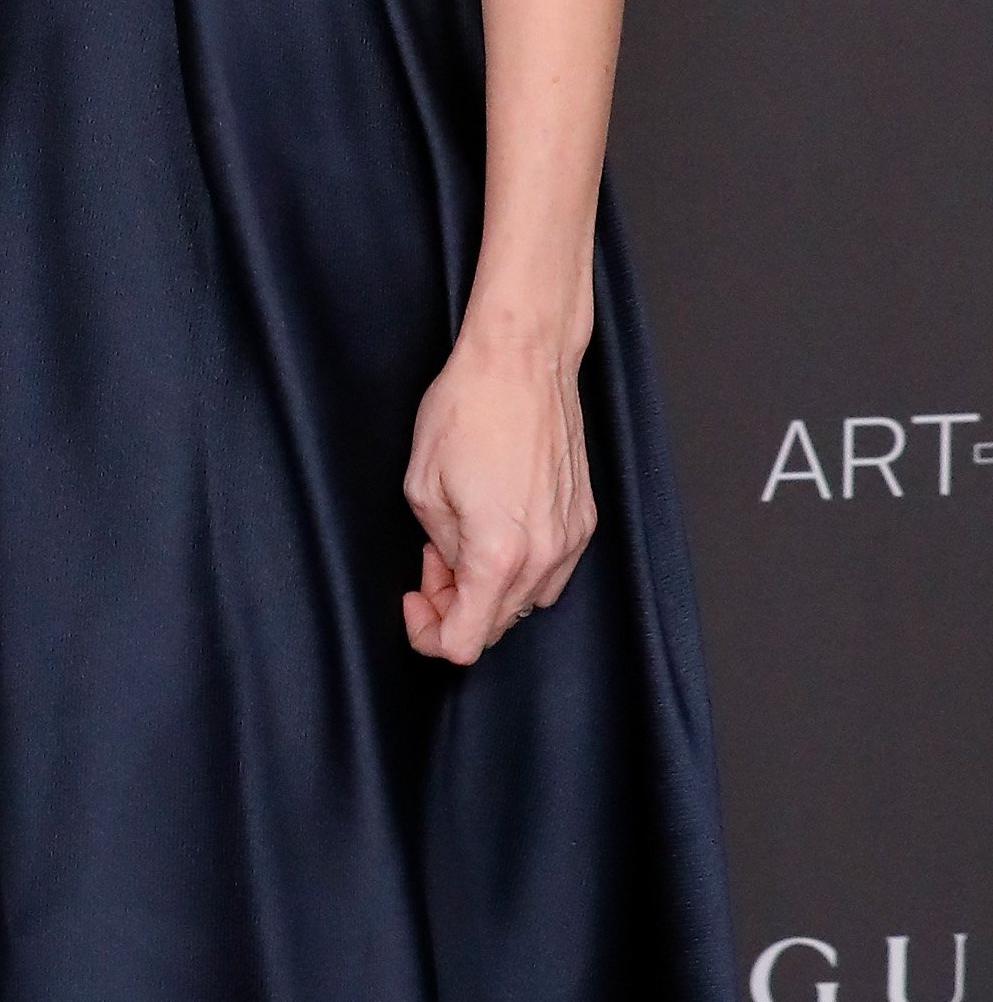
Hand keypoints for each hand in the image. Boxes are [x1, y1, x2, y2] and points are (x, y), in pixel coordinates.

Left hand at [400, 325, 593, 662]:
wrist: (522, 359)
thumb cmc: (469, 407)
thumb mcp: (423, 483)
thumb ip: (438, 546)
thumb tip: (452, 569)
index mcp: (499, 553)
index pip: (466, 641)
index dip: (430, 632)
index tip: (415, 600)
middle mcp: (545, 556)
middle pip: (497, 624)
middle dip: (456, 604)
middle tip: (431, 561)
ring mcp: (571, 539)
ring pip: (526, 599)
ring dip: (489, 585)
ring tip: (462, 534)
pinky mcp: (585, 519)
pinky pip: (550, 568)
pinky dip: (519, 562)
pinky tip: (496, 523)